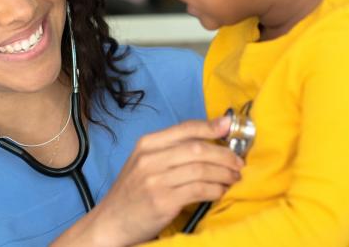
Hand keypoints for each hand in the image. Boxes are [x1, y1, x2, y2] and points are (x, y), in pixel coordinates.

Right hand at [52, 118, 242, 246]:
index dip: (211, 126)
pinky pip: (199, 190)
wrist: (110, 222)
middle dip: (224, 154)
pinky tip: (220, 192)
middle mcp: (149, 159)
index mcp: (146, 145)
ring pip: (202, 169)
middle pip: (197, 148)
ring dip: (224, 173)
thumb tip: (208, 135)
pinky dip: (216, 190)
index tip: (230, 127)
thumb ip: (171, 149)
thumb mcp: (144, 163)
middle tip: (238, 163)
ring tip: (234, 178)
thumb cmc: (132, 193)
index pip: (185, 128)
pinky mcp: (163, 201)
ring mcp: (155, 180)